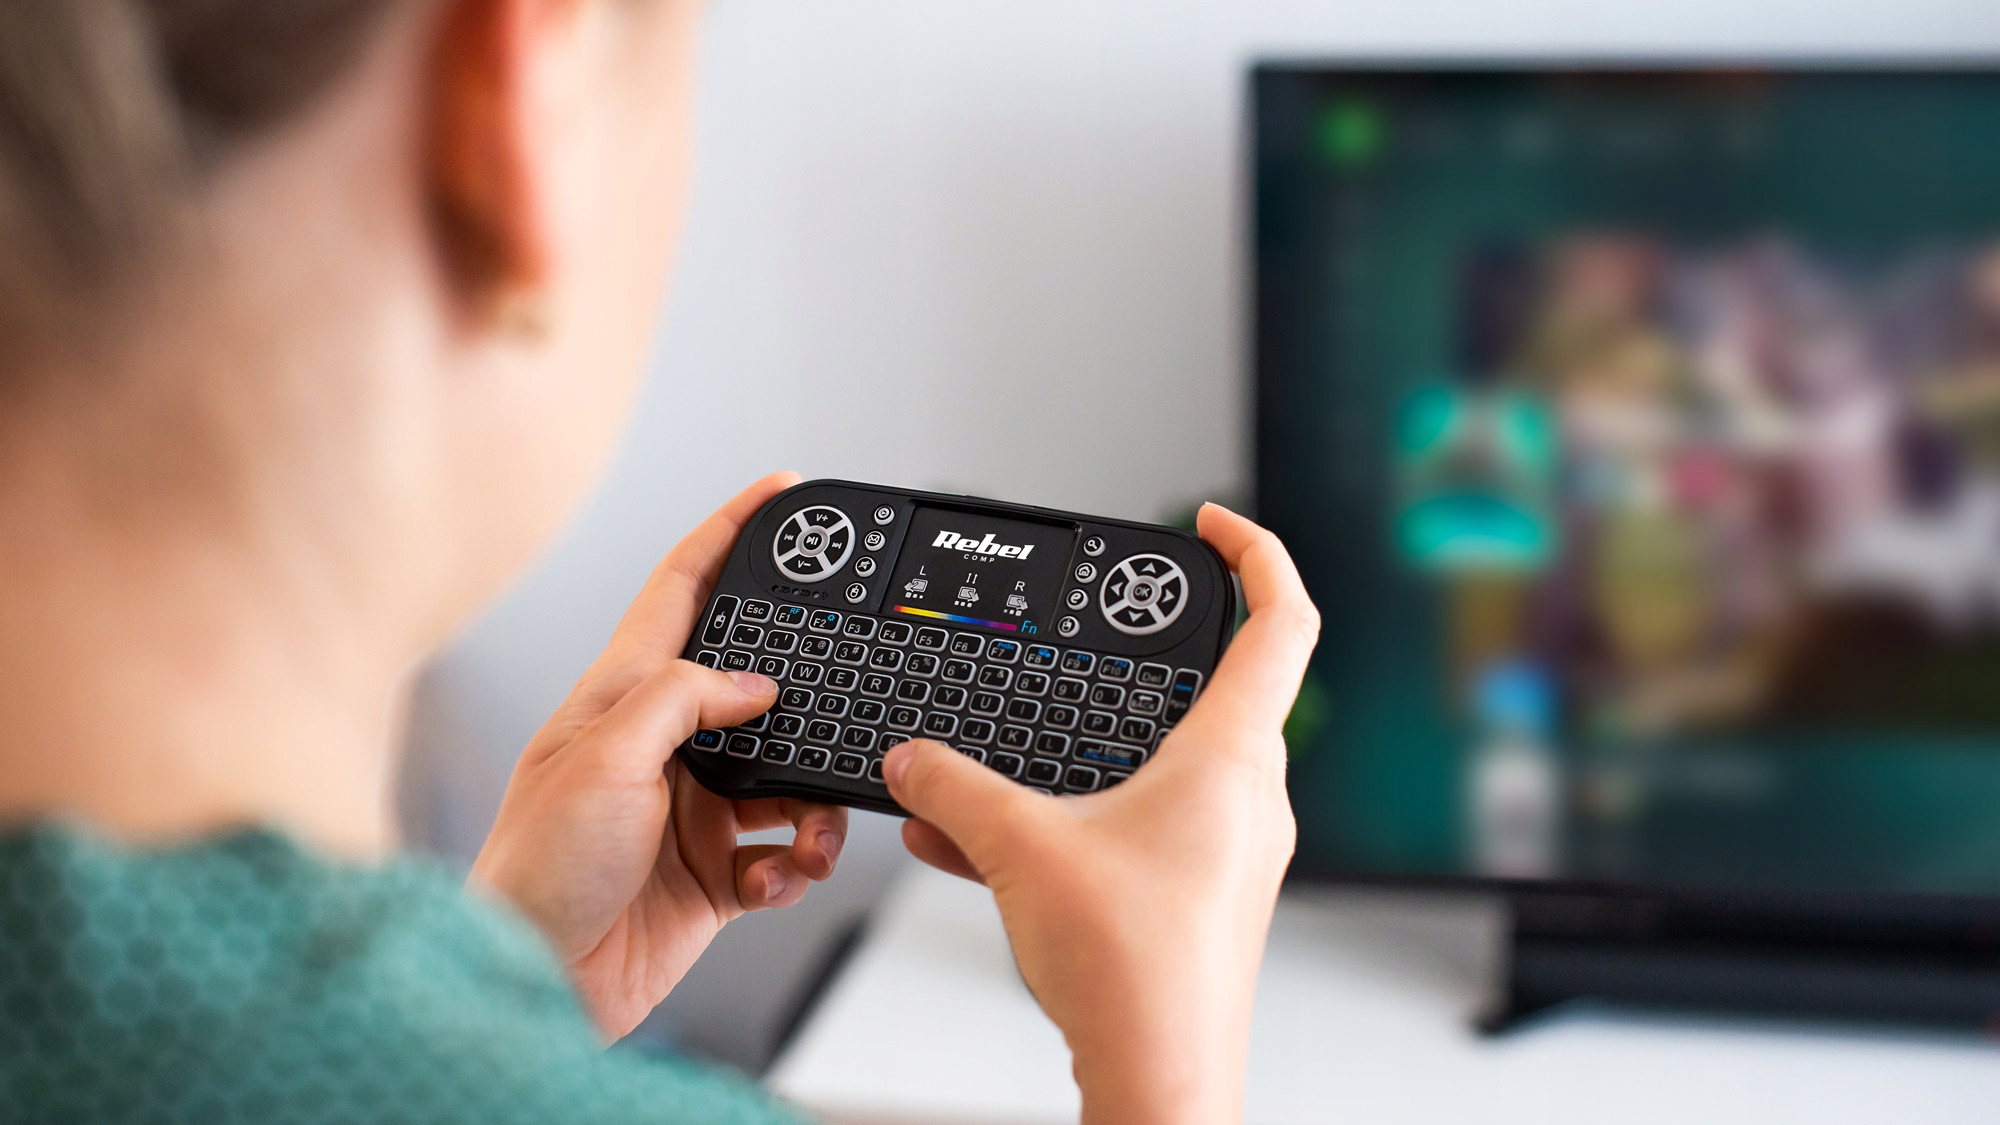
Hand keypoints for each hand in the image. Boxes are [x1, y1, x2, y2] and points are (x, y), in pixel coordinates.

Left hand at [470, 471, 848, 1039]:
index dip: (729, 532)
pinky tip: (774, 879)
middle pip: (755, 689)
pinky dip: (794, 866)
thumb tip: (755, 684)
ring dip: (812, 803)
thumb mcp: (605, 759)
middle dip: (807, 699)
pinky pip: (783, 851)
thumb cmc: (537, 869)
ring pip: (786, 775)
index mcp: (622, 697)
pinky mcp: (713, 871)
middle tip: (844, 694)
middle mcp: (662, 745)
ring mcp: (691, 808)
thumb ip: (683, 702)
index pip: (682, 589)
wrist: (537, 981)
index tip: (778, 491)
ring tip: (809, 833)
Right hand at [883, 504, 1316, 1124]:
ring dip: (1082, 756)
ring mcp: (1226, 850)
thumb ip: (955, 790)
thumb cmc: (1135, 974)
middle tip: (1105, 636)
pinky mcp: (1195, 895)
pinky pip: (1130, 828)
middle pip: (1220, 690)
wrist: (1159, 1083)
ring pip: (1158, 767)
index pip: (1281, 621)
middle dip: (1147, 662)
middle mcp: (1247, 798)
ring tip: (998, 762)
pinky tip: (971, 840)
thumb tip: (911, 760)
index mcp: (1233, 759)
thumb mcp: (1022, 850)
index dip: (1256, 552)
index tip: (1212, 522)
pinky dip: (1066, 819)